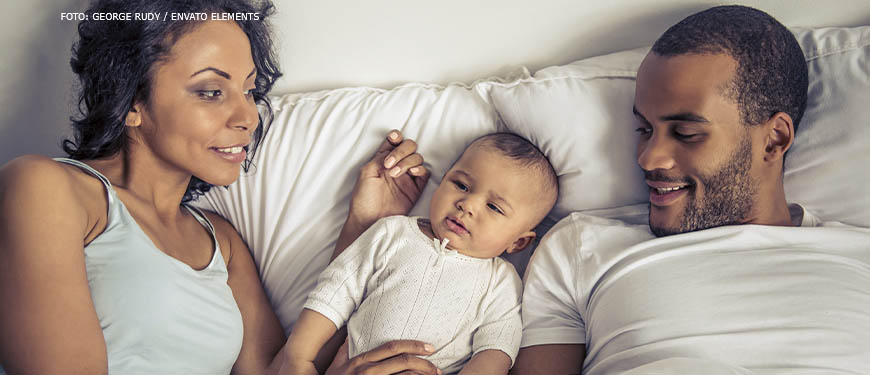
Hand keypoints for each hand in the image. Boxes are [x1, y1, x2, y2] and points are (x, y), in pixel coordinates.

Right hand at [326, 340, 441, 374]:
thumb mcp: (335, 367)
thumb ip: (343, 351)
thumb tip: (348, 335)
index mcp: (362, 361)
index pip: (392, 348)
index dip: (413, 345)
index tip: (430, 347)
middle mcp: (368, 371)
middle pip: (403, 362)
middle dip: (425, 363)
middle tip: (438, 367)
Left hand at [347, 130, 429, 228]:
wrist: (370, 219)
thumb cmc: (364, 198)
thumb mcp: (367, 172)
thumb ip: (381, 157)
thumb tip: (395, 150)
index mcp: (382, 159)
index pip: (394, 142)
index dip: (396, 137)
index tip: (394, 138)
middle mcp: (396, 165)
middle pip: (409, 146)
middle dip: (402, 150)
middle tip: (389, 164)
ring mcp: (407, 177)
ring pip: (417, 157)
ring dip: (407, 161)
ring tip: (395, 173)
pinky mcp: (415, 188)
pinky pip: (424, 173)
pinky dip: (420, 169)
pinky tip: (412, 173)